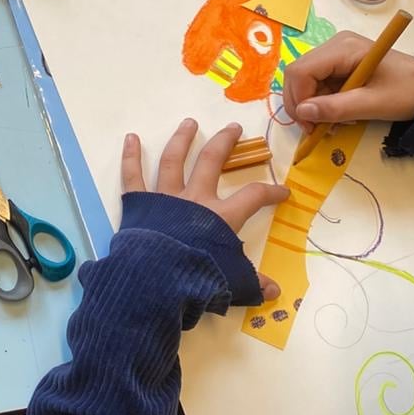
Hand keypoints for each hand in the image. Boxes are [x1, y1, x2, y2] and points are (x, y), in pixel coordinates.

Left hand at [122, 120, 288, 299]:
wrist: (157, 280)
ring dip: (182, 139)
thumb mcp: (233, 282)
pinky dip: (130, 156)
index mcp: (221, 216)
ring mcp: (165, 197)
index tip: (283, 191)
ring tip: (189, 122)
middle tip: (233, 127)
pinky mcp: (139, 203)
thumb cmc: (197, 279)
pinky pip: (133, 175)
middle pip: (212, 161)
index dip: (271, 192)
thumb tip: (275, 292)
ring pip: (173, 160)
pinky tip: (130, 138)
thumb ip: (253, 283)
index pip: (253, 197)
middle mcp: (194, 199)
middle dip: (225, 142)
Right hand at [282, 32, 413, 127]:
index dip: (299, 100)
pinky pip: (320, 83)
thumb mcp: (372, 104)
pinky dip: (323, 102)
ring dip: (314, 105)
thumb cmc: (406, 92)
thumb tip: (303, 113)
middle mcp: (335, 45)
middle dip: (303, 104)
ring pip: (307, 81)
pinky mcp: (341, 63)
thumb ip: (336, 108)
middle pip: (299, 74)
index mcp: (342, 48)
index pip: (301, 71)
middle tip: (316, 129)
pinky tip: (339, 114)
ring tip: (333, 123)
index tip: (310, 126)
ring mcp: (337, 53)